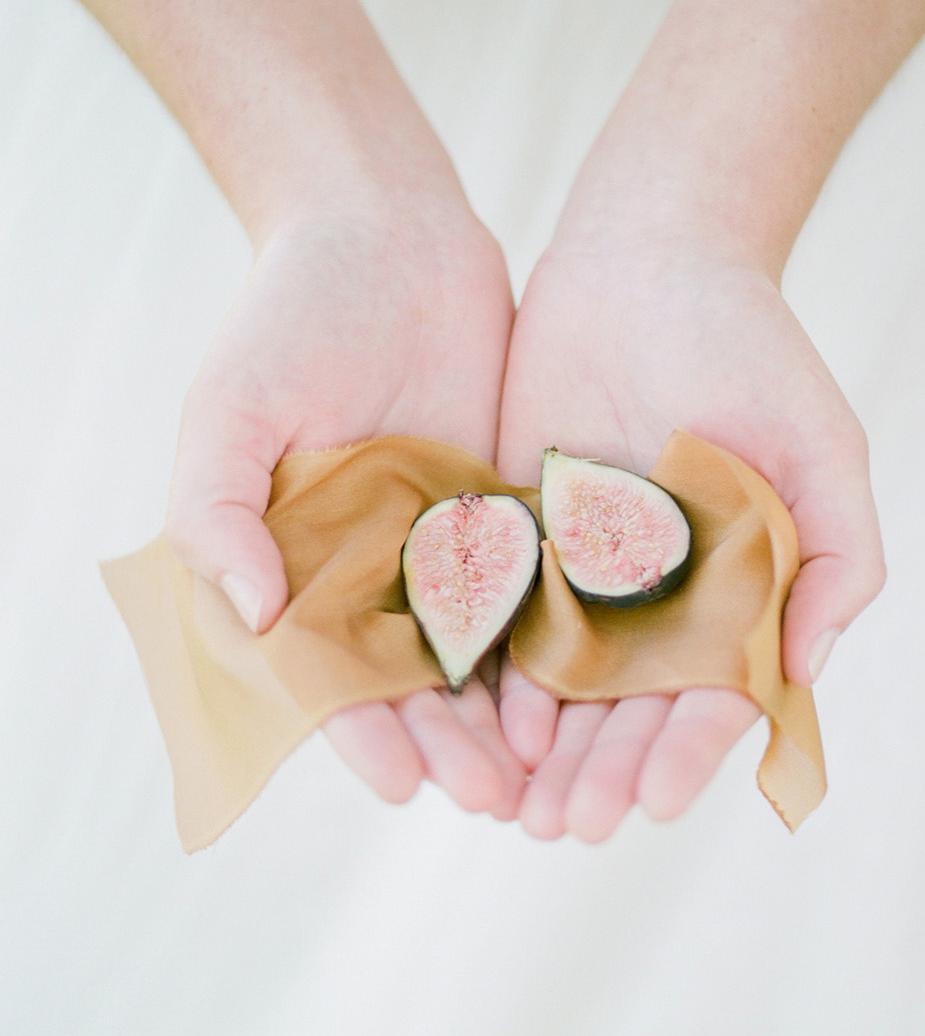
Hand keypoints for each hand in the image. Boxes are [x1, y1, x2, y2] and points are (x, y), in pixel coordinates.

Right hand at [165, 191, 527, 816]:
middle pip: (414, 683)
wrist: (386, 234)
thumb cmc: (288, 316)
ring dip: (508, 720)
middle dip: (451, 747)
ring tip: (547, 776)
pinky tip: (592, 693)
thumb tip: (252, 618)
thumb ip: (221, 511)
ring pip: (481, 656)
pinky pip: (539, 592)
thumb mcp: (231, 408)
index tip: (397, 785)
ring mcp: (445, 545)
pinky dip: (558, 645)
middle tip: (497, 801)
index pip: (326, 675)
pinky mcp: (513, 512)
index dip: (359, 731)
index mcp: (294, 564)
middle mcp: (371, 570)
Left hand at [492, 229, 883, 841]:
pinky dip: (495, 678)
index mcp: (745, 588)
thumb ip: (840, 558)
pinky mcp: (524, 533)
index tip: (659, 803)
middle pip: (634, 709)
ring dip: (548, 752)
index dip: (689, 752)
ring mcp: (594, 569)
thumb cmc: (755, 349)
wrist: (650, 257)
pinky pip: (505, 620)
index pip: (717, 693)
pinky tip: (483, 725)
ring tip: (522, 810)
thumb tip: (805, 670)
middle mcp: (669, 594)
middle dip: (607, 772)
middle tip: (572, 827)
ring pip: (567, 685)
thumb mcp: (824, 449)